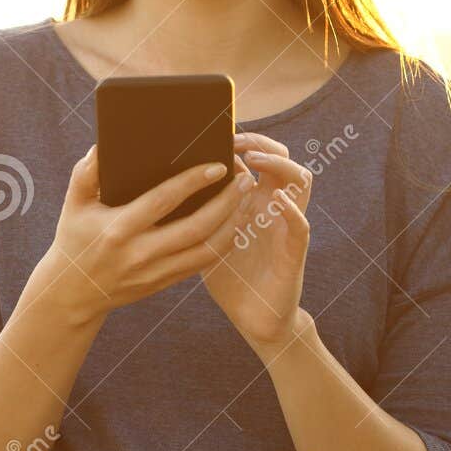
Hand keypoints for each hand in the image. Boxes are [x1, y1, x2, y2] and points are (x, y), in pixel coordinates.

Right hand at [30, 145, 258, 325]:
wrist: (73, 293)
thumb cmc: (74, 238)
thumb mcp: (74, 204)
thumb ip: (86, 173)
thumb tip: (103, 145)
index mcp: (119, 228)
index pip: (163, 201)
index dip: (192, 182)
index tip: (218, 166)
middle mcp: (141, 253)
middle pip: (196, 228)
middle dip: (226, 203)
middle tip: (244, 179)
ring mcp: (155, 272)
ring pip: (206, 250)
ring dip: (233, 224)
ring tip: (247, 199)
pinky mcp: (164, 282)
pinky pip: (202, 263)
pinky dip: (224, 243)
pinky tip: (235, 223)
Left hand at [199, 131, 313, 350]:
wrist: (255, 319)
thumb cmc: (227, 276)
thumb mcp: (204, 237)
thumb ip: (190, 211)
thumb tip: (150, 184)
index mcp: (252, 200)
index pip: (256, 156)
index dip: (242, 140)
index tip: (216, 131)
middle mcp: (273, 206)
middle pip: (280, 158)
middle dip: (260, 143)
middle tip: (236, 140)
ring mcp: (287, 225)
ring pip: (299, 181)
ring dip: (279, 166)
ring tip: (255, 160)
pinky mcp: (294, 252)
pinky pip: (300, 225)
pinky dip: (291, 209)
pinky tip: (275, 200)